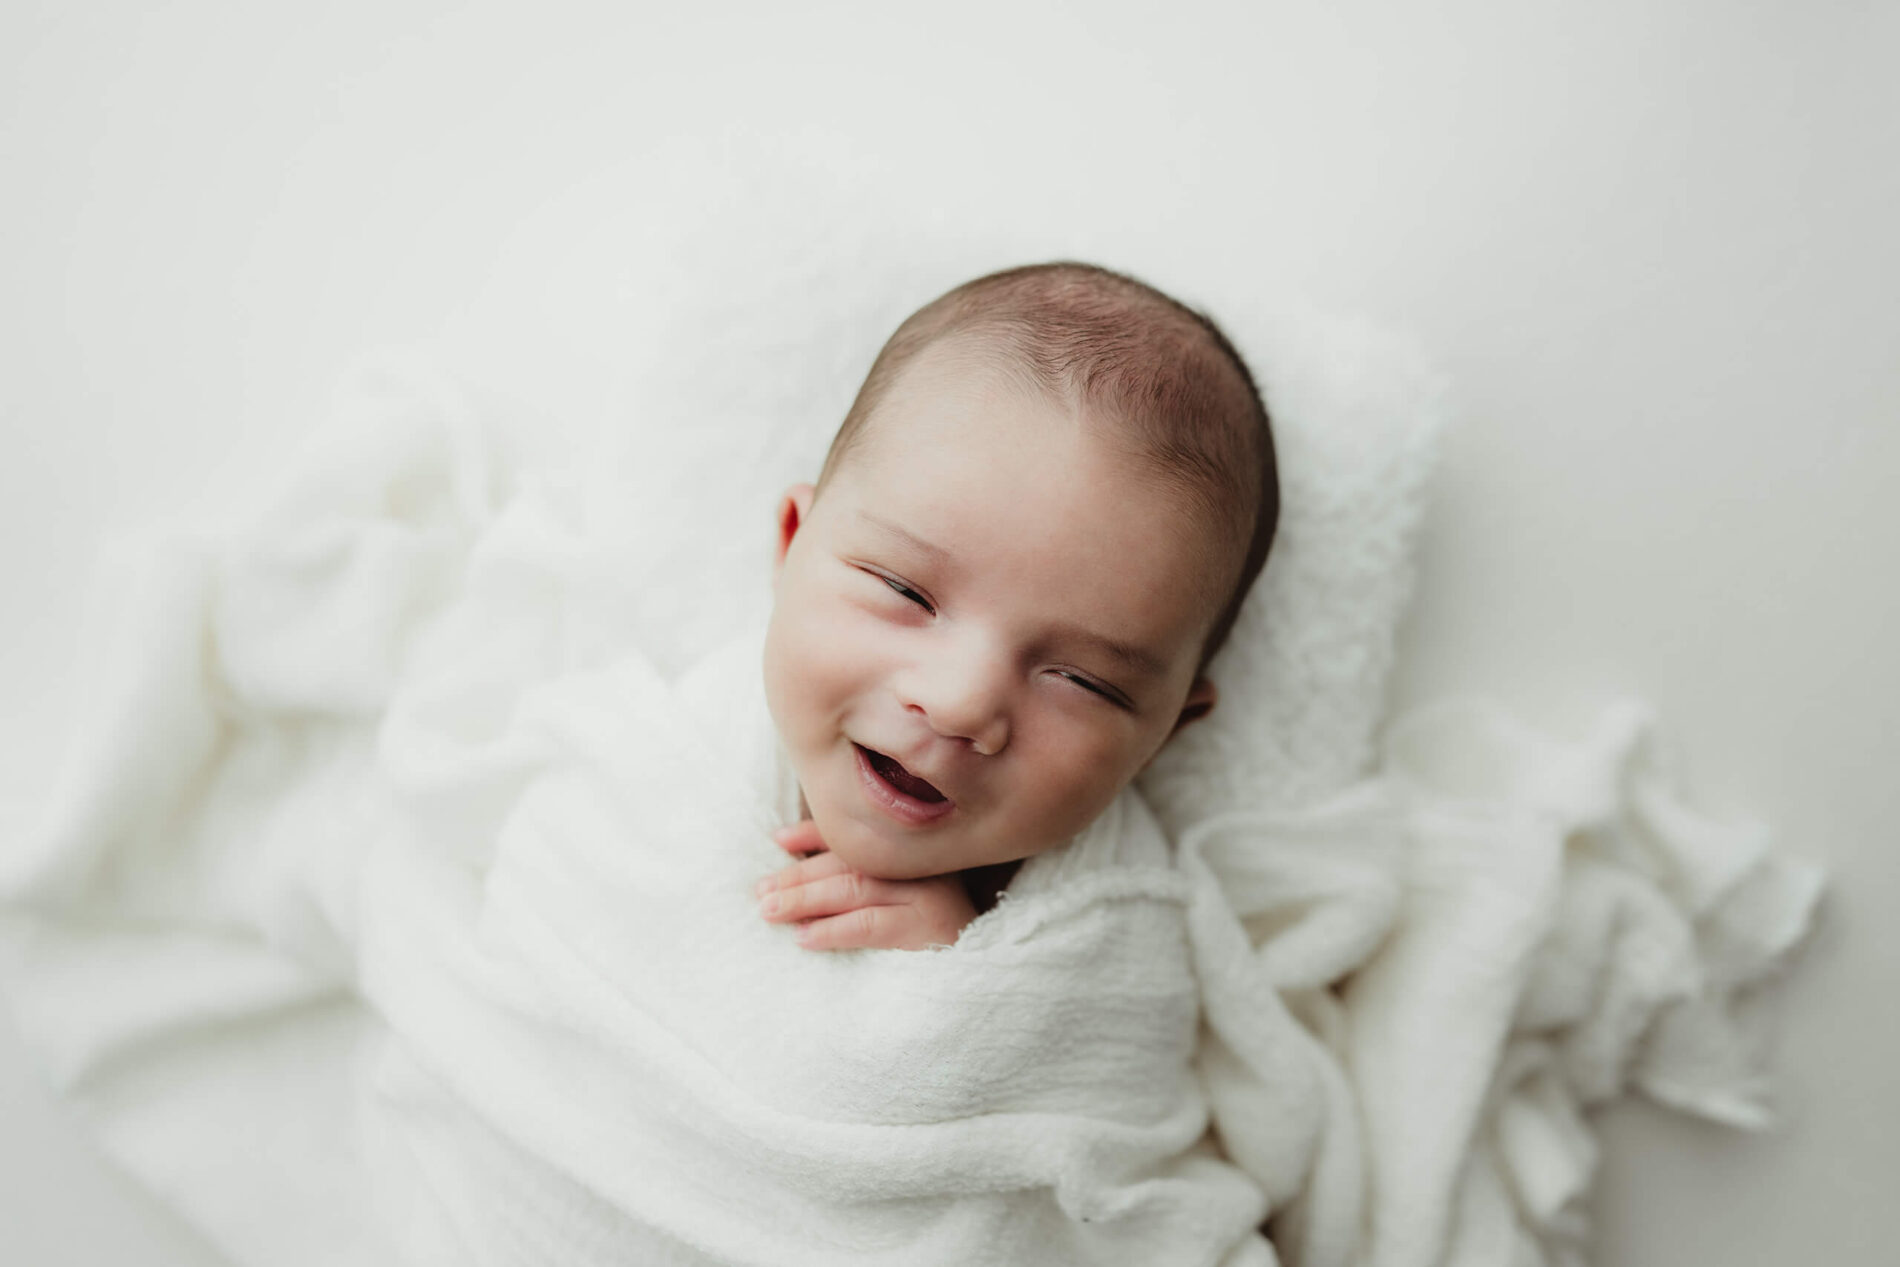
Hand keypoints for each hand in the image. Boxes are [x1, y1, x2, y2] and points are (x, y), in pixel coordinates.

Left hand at [756, 820, 977, 950]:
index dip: (814, 834)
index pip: (857, 834)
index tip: (777, 840)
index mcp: (912, 851)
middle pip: (848, 861)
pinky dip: (832, 930)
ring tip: (770, 911)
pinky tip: (804, 939)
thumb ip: (858, 879)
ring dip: (805, 899)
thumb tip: (793, 868)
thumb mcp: (898, 900)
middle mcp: (921, 865)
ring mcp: (928, 893)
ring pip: (854, 887)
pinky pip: (870, 925)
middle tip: (760, 891)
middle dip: (799, 874)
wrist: (988, 974)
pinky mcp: (930, 928)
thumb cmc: (935, 938)